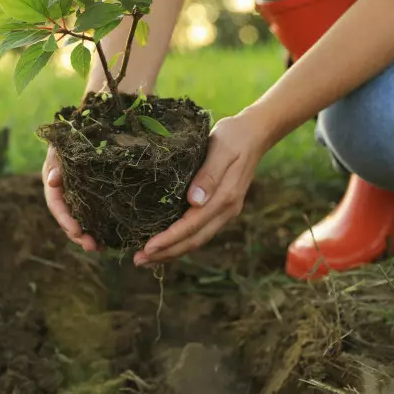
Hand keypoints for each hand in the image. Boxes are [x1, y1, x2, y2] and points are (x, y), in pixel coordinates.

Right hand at [42, 146, 100, 251]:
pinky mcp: (88, 199)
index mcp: (53, 184)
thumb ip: (55, 163)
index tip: (77, 232)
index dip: (65, 220)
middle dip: (78, 235)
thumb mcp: (59, 148)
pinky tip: (108, 241)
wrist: (80, 133)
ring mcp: (75, 198)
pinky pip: (90, 216)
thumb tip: (52, 181)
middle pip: (67, 219)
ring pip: (78, 222)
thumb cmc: (68, 140)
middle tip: (92, 247)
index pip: (56, 205)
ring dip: (87, 237)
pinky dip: (97, 229)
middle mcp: (62, 195)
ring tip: (100, 249)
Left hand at [133, 111, 271, 266]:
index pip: (192, 226)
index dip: (169, 239)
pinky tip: (166, 242)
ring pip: (197, 239)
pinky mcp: (221, 207)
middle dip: (166, 253)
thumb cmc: (233, 136)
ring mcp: (225, 211)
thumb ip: (208, 175)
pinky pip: (200, 231)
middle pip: (193, 240)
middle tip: (138, 260)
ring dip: (172, 251)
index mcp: (224, 197)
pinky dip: (181, 241)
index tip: (148, 248)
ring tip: (147, 257)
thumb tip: (194, 202)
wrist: (254, 133)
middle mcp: (226, 210)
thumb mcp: (219, 148)